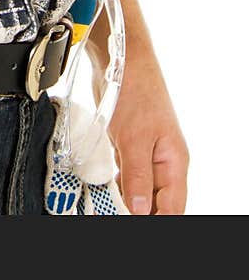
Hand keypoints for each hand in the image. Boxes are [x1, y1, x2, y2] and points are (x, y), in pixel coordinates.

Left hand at [101, 51, 188, 213]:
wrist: (122, 56)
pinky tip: (103, 188)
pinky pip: (126, 171)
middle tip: (113, 214)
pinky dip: (116, 181)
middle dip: (139, 212)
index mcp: (174, 162)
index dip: (156, 220)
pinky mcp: (128, 141)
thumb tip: (141, 212)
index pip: (173, 208)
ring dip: (126, 199)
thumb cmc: (135, 90)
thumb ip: (137, 177)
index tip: (133, 222)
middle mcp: (163, 159)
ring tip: (106, 207)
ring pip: (139, 187)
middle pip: (157, 201)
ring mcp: (146, 150)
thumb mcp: (134, 139)